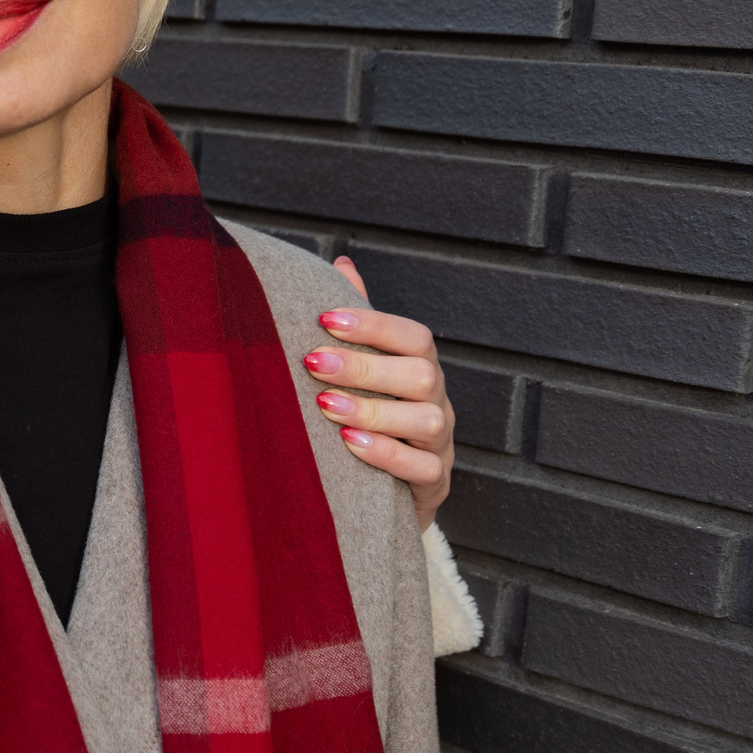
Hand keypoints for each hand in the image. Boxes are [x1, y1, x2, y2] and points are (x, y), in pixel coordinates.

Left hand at [303, 255, 454, 528]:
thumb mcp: (361, 368)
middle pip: (420, 375)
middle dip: (364, 367)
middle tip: (312, 363)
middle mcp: (437, 400)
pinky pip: (424, 469)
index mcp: (420, 367)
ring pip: (426, 421)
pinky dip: (387, 455)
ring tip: (325, 405)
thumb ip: (356, 323)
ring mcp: (440, 442)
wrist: (382, 488)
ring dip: (373, 410)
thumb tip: (343, 264)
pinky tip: (349, 445)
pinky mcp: (434, 482)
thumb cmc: (368, 413)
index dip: (373, 324)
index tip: (324, 318)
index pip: (412, 336)